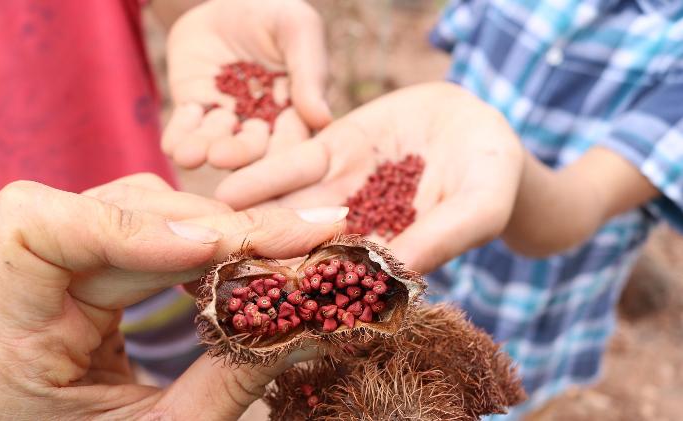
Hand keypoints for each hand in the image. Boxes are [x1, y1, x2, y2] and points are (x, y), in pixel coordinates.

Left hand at [0, 173, 345, 419]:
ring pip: (135, 209)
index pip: (33, 231)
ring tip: (285, 245)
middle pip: (108, 212)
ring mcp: (57, 283)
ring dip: (215, 227)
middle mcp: (24, 298)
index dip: (125, 224)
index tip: (213, 247)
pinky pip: (149, 233)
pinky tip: (247, 256)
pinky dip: (205, 241)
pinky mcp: (92, 281)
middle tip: (301, 236)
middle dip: (212, 227)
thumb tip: (317, 321)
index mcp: (9, 345)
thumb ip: (235, 378)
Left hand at [162, 0, 330, 169]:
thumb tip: (323, 120)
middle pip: (252, 149)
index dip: (283, 152)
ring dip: (202, 150)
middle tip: (221, 156)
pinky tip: (179, 134)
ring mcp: (225, 120)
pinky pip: (183, 132)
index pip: (293, 142)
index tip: (274, 156)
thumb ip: (310, 72)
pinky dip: (179, 137)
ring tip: (191, 154)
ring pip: (214, 144)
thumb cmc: (274, 13)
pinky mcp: (193, 111)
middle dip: (237, 154)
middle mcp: (261, 125)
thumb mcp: (299, 30)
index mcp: (295, 113)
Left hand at [215, 83, 523, 273]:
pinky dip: (264, 177)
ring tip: (211, 240)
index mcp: (387, 258)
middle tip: (221, 285)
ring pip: (289, 212)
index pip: (347, 284)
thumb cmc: (492, 177)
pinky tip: (229, 189)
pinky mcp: (328, 151)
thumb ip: (441, 237)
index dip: (313, 297)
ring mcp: (336, 191)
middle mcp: (354, 230)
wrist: (478, 124)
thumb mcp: (478, 207)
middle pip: (304, 253)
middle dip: (266, 267)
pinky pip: (293, 165)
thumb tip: (400, 276)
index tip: (277, 311)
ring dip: (251, 225)